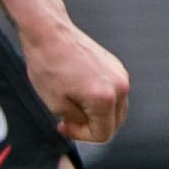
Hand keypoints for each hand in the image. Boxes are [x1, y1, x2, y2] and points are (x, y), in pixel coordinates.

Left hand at [19, 16, 130, 144]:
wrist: (48, 31)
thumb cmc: (48, 63)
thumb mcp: (55, 103)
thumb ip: (75, 121)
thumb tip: (84, 124)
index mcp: (105, 99)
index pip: (103, 134)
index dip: (82, 136)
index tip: (66, 127)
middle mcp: (119, 86)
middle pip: (114, 123)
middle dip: (91, 126)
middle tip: (68, 121)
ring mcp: (120, 73)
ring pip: (115, 108)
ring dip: (96, 113)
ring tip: (72, 105)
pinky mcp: (115, 65)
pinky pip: (113, 92)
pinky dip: (99, 98)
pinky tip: (79, 92)